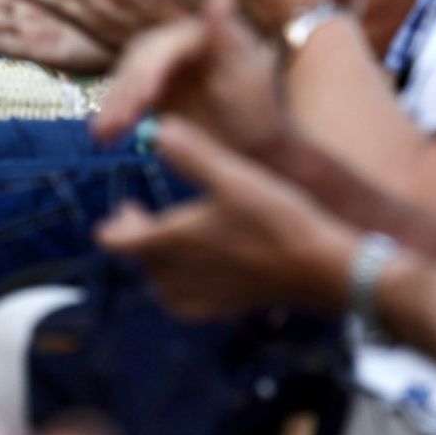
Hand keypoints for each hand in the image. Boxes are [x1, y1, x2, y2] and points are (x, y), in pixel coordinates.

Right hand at [94, 0, 290, 156]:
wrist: (257, 150)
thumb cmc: (260, 114)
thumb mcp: (246, 77)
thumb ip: (228, 36)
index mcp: (199, 32)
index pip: (164, 48)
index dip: (151, 71)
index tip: (145, 99)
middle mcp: (177, 42)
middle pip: (138, 62)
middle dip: (125, 95)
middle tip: (116, 126)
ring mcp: (163, 64)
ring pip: (127, 79)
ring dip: (112, 106)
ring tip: (102, 137)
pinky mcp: (153, 86)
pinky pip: (125, 96)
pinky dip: (113, 114)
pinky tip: (102, 136)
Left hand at [97, 115, 355, 319]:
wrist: (322, 268)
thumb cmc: (276, 218)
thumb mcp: (232, 175)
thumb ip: (192, 153)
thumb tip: (156, 127)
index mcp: (171, 242)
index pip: (117, 241)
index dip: (113, 224)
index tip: (127, 203)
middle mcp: (179, 275)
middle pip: (139, 261)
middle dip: (135, 236)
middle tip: (141, 212)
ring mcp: (202, 296)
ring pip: (160, 284)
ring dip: (156, 262)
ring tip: (167, 240)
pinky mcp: (225, 308)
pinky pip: (185, 302)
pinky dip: (180, 286)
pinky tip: (196, 273)